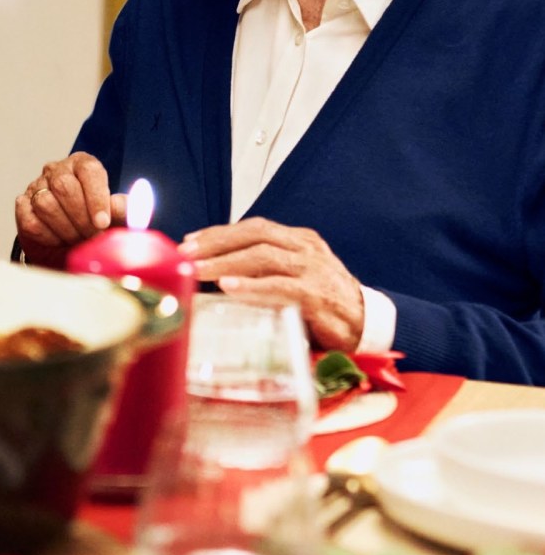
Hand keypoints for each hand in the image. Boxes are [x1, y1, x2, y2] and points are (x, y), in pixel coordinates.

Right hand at [14, 153, 124, 249]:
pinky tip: (60, 240)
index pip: (89, 170)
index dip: (96, 198)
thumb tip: (133, 208)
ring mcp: (37, 186)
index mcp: (82, 164)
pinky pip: (31, 221)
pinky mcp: (23, 205)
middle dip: (81, 218)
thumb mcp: (113, 213)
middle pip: (64, 187)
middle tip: (92, 236)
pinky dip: (48, 236)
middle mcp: (57, 170)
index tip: (102, 222)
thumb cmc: (93, 219)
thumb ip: (122, 210)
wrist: (67, 237)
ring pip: (46, 204)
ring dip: (65, 228)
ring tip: (78, 239)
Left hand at [179, 217, 363, 349]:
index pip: (254, 228)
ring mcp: (313, 271)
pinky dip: (252, 287)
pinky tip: (228, 288)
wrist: (369, 326)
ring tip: (196, 270)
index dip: (220, 233)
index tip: (190, 241)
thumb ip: (263, 272)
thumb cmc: (323, 304)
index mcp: (299, 240)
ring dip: (225, 263)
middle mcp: (306, 249)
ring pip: (263, 257)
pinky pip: (280, 287)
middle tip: (185, 254)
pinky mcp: (318, 297)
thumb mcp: (293, 278)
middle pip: (255, 235)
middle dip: (216, 243)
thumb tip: (214, 276)